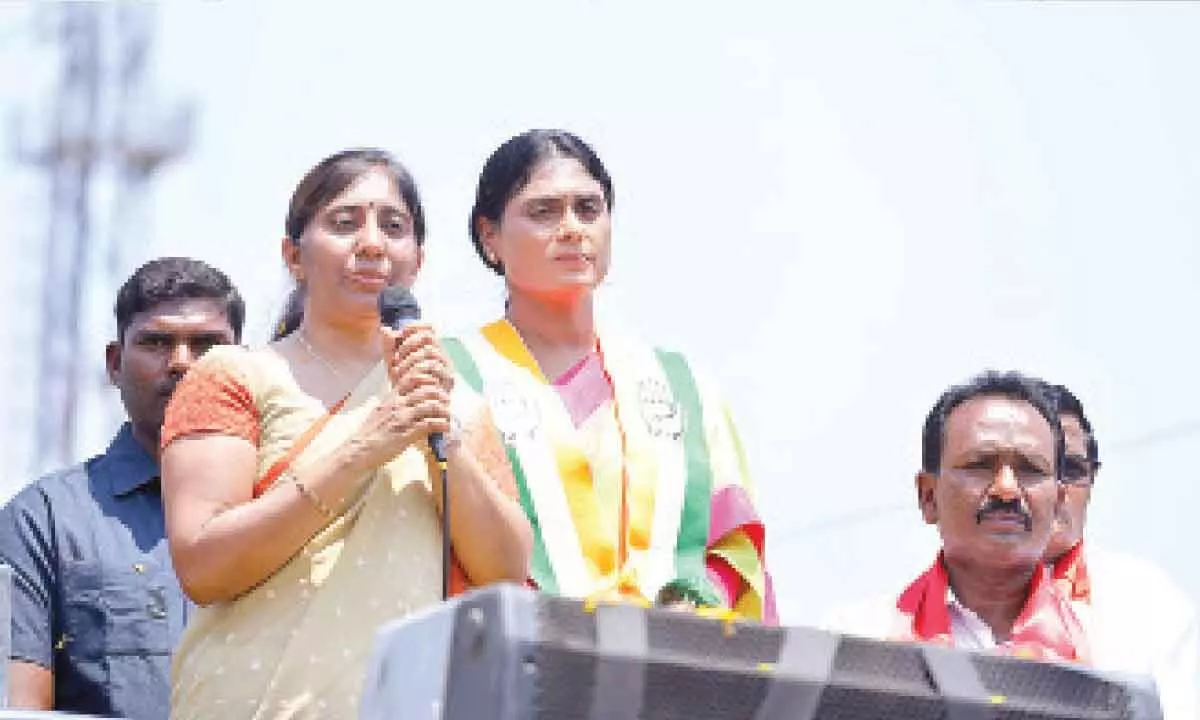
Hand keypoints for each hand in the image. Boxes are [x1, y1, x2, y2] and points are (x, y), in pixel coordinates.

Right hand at [353, 325, 450, 464]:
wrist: (359, 450)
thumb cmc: (371, 432)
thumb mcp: (381, 410)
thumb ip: (394, 401)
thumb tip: (407, 395)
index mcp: (392, 397)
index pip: (412, 377)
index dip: (428, 377)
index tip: (437, 383)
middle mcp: (398, 404)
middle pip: (426, 390)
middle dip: (440, 394)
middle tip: (447, 400)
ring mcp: (402, 418)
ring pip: (430, 406)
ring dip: (443, 410)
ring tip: (449, 415)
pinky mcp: (406, 434)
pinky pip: (429, 424)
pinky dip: (440, 425)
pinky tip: (445, 427)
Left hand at [384, 324, 453, 393]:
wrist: (412, 413)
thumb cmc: (405, 387)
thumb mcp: (395, 366)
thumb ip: (390, 348)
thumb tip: (385, 329)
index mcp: (432, 351)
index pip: (429, 330)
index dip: (415, 328)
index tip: (401, 334)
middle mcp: (443, 359)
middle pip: (429, 340)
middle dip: (410, 346)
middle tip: (397, 356)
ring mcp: (446, 372)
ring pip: (431, 355)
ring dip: (411, 359)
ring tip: (398, 369)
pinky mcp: (446, 385)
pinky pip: (433, 373)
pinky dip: (415, 374)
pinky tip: (402, 379)